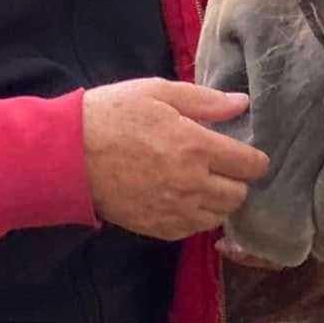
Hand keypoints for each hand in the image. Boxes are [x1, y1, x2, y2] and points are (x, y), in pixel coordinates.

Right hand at [81, 79, 268, 240]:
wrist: (69, 154)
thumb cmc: (113, 114)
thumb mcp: (158, 92)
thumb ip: (204, 100)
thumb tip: (242, 104)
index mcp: (196, 146)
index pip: (249, 164)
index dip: (254, 158)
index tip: (247, 153)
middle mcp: (192, 184)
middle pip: (238, 194)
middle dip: (237, 179)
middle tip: (222, 166)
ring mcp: (175, 210)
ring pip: (219, 216)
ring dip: (218, 200)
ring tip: (203, 182)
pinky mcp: (158, 228)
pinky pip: (194, 230)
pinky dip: (196, 216)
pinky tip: (183, 198)